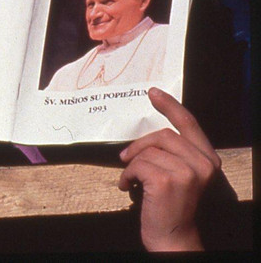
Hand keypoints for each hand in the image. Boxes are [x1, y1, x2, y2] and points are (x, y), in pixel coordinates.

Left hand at [118, 87, 220, 250]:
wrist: (173, 239)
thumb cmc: (171, 207)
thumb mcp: (179, 176)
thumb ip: (172, 154)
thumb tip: (148, 136)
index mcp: (207, 160)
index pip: (189, 124)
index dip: (171, 106)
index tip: (153, 92)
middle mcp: (202, 164)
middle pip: (161, 135)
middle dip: (139, 146)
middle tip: (125, 159)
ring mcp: (186, 172)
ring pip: (147, 151)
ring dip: (132, 165)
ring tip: (130, 181)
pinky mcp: (166, 181)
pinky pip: (136, 165)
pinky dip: (126, 176)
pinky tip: (127, 188)